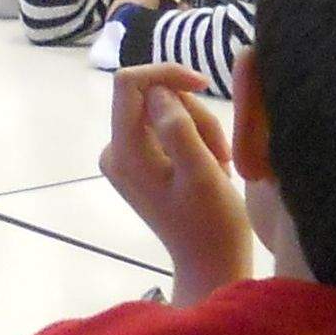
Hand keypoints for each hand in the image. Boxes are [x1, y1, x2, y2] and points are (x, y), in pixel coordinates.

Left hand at [101, 62, 252, 302]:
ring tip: (219, 162)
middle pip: (151, 96)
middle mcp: (115, 150)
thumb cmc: (212, 223)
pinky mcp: (140, 161)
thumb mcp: (202, 173)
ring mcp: (126, 156)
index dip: (167, 73)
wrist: (210, 260)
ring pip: (164, 109)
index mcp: (124, 153)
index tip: (203, 85)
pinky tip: (210, 165)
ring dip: (198, 127)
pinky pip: (166, 127)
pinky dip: (193, 137)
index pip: (129, 83)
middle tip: (220, 149)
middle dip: (192, 112)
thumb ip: (178, 128)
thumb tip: (159, 92)